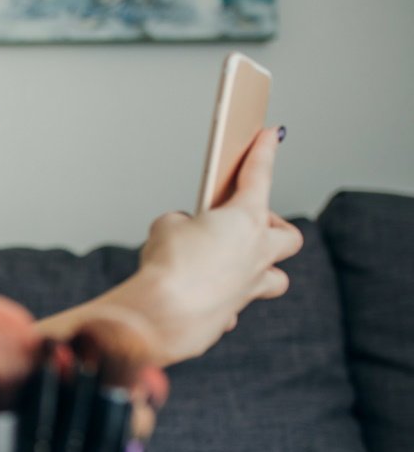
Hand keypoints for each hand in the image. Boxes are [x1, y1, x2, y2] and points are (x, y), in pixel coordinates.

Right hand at [112, 127, 303, 364]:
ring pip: (275, 279)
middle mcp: (256, 254)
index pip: (259, 175)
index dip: (264, 150)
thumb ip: (179, 223)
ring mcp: (247, 288)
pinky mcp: (228, 317)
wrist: (162, 315)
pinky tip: (202, 300)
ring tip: (237, 267)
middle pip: (288, 236)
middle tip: (249, 225)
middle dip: (274, 228)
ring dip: (263, 270)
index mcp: (244, 220)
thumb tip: (183, 235)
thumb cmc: (169, 266)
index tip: (272, 134)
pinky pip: (234, 308)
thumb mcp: (165, 227)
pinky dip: (222, 302)